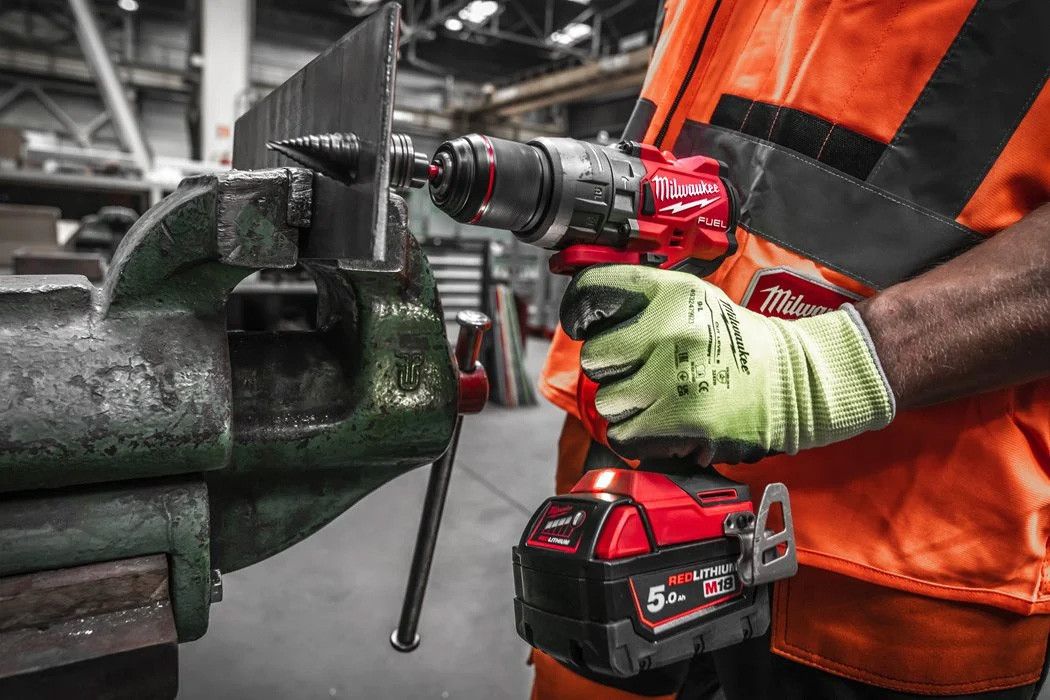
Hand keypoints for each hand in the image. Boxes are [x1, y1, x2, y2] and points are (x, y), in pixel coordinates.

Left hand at [560, 265, 895, 464]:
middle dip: (611, 369)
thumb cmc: (740, 344)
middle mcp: (670, 330)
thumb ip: (644, 299)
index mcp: (672, 293)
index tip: (581, 322)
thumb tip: (588, 312)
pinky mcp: (681, 420)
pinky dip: (637, 435)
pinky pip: (624, 434)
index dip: (579, 309)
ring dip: (626, 406)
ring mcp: (674, 377)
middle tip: (639, 371)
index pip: (594, 288)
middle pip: (595, 356)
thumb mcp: (696, 299)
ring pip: (607, 401)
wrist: (796, 383)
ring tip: (659, 398)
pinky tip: (663, 421)